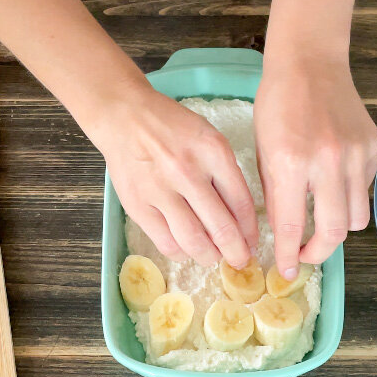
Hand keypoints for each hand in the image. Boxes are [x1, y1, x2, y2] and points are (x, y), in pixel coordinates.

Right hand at [87, 87, 259, 267]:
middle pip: (222, 228)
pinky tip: (187, 250)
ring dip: (209, 256)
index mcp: (213, 152)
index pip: (242, 203)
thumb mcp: (208, 138)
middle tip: (239, 260)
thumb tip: (239, 219)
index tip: (252, 243)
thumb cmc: (171, 127)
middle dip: (236, 252)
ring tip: (213, 257)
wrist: (124, 116)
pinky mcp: (138, 206)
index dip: (250, 231)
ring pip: (194, 241)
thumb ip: (225, 174)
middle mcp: (188, 172)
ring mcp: (161, 191)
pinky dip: (181, 253)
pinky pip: (166, 243)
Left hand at [254, 58, 376, 277]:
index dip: (289, 256)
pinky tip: (333, 181)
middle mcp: (327, 162)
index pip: (292, 227)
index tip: (286, 271)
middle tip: (306, 255)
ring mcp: (354, 155)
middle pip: (334, 233)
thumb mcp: (262, 151)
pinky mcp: (372, 147)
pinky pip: (364, 189)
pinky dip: (349, 195)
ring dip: (337, 226)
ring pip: (355, 217)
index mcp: (291, 163)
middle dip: (319, 253)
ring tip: (320, 217)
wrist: (309, 63)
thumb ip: (275, 193)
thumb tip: (284, 232)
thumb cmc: (277, 104)